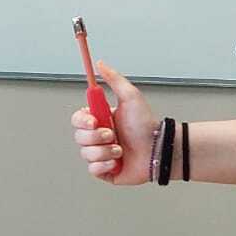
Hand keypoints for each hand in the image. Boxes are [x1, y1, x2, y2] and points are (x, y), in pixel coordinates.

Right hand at [71, 62, 155, 184]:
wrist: (158, 149)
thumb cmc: (146, 125)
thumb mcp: (130, 96)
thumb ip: (114, 79)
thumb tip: (101, 64)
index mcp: (100, 120)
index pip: (77, 120)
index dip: (82, 121)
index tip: (94, 120)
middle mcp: (98, 137)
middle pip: (79, 137)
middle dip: (97, 137)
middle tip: (113, 134)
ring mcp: (100, 154)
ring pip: (86, 153)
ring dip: (105, 151)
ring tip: (121, 150)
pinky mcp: (105, 171)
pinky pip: (93, 169)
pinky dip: (105, 164)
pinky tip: (119, 161)